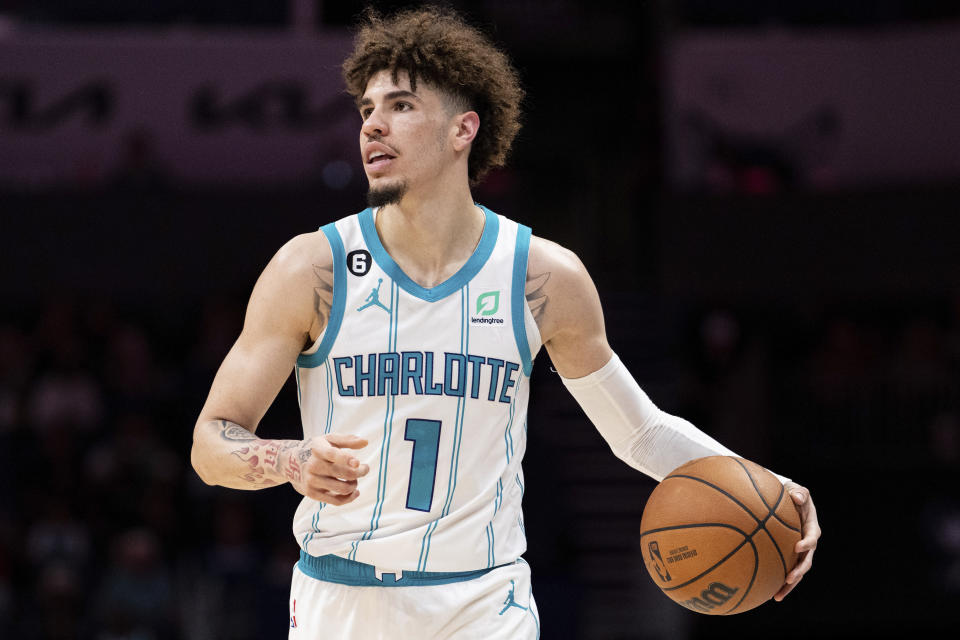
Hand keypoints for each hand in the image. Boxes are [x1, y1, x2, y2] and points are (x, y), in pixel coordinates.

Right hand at [284, 434, 369, 505]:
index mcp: (318, 449)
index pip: (332, 454)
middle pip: (344, 473)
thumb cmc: (315, 450)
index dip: (346, 459)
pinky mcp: (312, 493)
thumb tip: (365, 442)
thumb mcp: (328, 439)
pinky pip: (336, 501)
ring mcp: (312, 481)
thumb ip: (347, 440)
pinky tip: (355, 492)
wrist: (290, 462)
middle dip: (360, 472)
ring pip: (343, 488)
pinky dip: (349, 498)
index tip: (357, 462)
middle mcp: (314, 465)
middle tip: (365, 469)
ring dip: (354, 485)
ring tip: (355, 480)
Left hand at [774, 481, 820, 600]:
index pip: (812, 537)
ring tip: (777, 595)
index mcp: (811, 528)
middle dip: (799, 571)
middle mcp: (808, 544)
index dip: (807, 543)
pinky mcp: (789, 557)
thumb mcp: (797, 491)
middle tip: (789, 578)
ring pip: (797, 572)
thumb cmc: (792, 495)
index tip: (798, 547)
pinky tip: (768, 593)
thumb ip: (799, 493)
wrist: (788, 502)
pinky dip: (779, 582)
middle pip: (807, 561)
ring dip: (789, 584)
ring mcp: (799, 553)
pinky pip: (785, 570)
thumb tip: (797, 497)